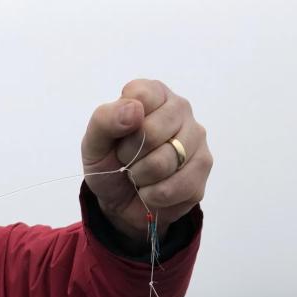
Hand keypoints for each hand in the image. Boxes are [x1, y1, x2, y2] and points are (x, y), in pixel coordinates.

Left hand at [82, 80, 211, 243]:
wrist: (119, 202)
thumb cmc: (109, 164)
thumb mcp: (94, 144)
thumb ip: (104, 120)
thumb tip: (135, 109)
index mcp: (153, 94)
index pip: (141, 96)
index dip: (121, 125)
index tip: (118, 137)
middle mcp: (180, 109)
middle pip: (151, 133)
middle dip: (129, 156)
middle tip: (127, 161)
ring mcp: (196, 139)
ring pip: (164, 163)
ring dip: (141, 178)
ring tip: (140, 176)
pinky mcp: (202, 169)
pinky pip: (174, 188)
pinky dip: (153, 196)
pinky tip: (152, 191)